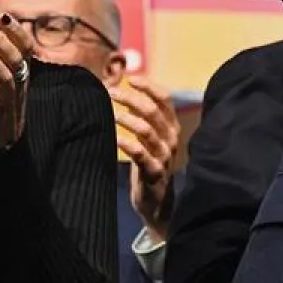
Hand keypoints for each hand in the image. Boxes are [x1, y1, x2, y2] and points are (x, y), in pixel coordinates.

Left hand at [0, 14, 35, 152]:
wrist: (2, 145)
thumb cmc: (1, 107)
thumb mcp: (7, 81)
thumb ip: (5, 59)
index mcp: (23, 75)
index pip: (26, 48)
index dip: (16, 31)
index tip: (2, 14)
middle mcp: (20, 86)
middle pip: (17, 59)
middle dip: (2, 41)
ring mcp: (9, 101)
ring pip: (5, 77)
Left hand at [111, 76, 180, 238]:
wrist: (157, 203)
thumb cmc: (150, 164)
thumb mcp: (150, 138)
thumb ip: (143, 117)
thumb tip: (128, 93)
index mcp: (172, 126)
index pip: (165, 99)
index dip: (149, 86)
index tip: (130, 79)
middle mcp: (171, 138)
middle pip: (153, 111)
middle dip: (131, 99)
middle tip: (111, 93)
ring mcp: (164, 155)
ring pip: (147, 130)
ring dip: (127, 119)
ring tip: (110, 113)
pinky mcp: (154, 171)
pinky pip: (139, 153)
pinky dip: (126, 143)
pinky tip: (114, 138)